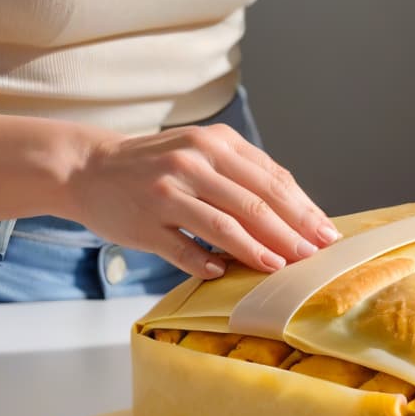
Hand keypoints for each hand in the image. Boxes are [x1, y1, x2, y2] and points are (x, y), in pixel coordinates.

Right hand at [65, 123, 339, 277]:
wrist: (88, 168)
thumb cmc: (158, 165)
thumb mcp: (202, 152)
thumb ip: (244, 174)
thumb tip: (299, 211)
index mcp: (214, 143)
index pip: (270, 178)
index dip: (302, 208)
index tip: (325, 232)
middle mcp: (192, 162)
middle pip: (253, 202)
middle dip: (290, 231)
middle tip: (314, 254)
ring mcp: (166, 192)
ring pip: (223, 224)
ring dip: (257, 249)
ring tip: (281, 265)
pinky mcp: (144, 223)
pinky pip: (183, 248)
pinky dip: (206, 262)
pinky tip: (224, 272)